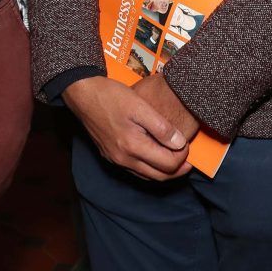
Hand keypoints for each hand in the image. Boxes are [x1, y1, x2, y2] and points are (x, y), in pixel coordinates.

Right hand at [63, 75, 191, 180]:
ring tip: (175, 160)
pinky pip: (134, 170)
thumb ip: (161, 127)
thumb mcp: (140, 106)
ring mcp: (115, 159)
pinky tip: (154, 156)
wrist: (83, 94)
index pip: (167, 165)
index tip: (187, 144)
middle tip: (189, 160)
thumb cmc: (112, 96)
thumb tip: (180, 144)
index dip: (182, 157)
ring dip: (163, 171)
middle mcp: (124, 159)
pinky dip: (149, 168)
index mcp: (133, 147)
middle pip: (158, 176)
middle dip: (177, 170)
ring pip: (146, 176)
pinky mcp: (109, 155)